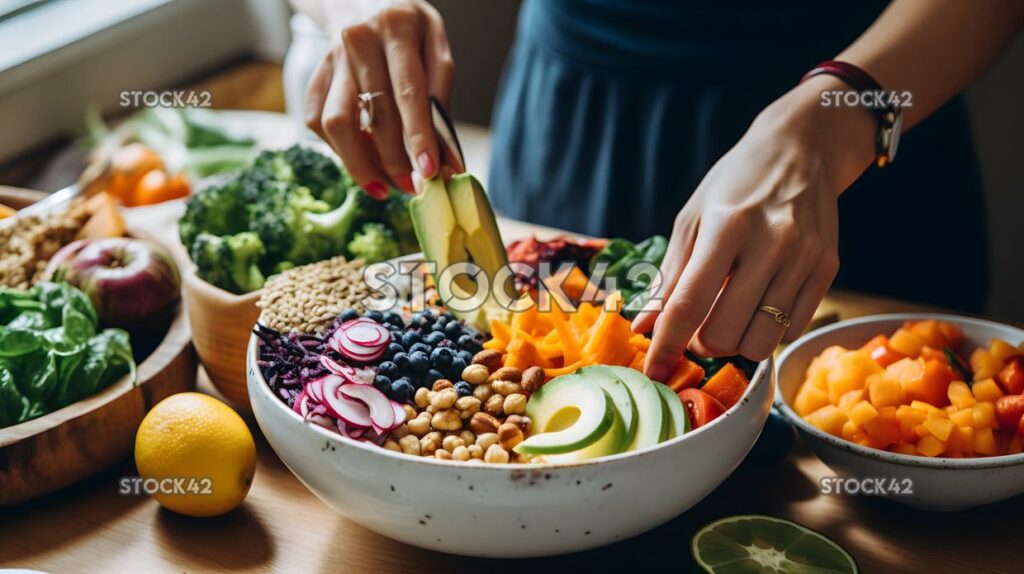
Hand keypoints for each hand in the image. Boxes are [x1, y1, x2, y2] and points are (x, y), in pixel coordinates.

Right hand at [304, 0, 453, 197]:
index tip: (430, 172)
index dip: (418, 137)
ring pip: (336, 123)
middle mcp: (358, 40)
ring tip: (384, 186)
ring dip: (360, 164)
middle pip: (373, 114)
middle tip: (413, 187)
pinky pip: (316, 121)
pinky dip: (338, 149)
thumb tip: (447, 154)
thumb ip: (441, 95)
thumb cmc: (409, 29)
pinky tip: (361, 158)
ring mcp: (331, 59)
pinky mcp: (314, 75)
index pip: (409, 92)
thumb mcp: (436, 44)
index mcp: (397, 28)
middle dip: (394, 161)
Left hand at [632, 77, 875, 379]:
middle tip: (696, 330)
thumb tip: (645, 326)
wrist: (802, 149)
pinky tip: (756, 308)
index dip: (666, 345)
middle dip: (701, 345)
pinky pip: (792, 330)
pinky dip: (766, 332)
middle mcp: (770, 244)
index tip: (654, 371)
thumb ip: (670, 275)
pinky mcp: (827, 270)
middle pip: (724, 333)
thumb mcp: (692, 218)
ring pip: (761, 342)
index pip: (688, 303)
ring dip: (735, 344)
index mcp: (727, 226)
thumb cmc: (737, 184)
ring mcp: (804, 259)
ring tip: (726, 320)